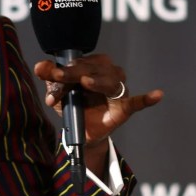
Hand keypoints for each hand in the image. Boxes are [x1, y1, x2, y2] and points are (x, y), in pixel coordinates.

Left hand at [34, 53, 162, 172]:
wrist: (80, 131)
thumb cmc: (72, 105)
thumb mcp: (57, 92)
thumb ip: (50, 78)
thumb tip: (38, 66)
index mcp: (92, 65)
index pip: (78, 63)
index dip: (64, 70)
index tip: (49, 75)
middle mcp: (108, 73)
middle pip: (93, 69)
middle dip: (73, 73)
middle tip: (58, 78)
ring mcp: (118, 90)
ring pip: (111, 80)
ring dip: (97, 82)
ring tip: (85, 83)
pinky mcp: (124, 107)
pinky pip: (138, 102)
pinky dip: (147, 99)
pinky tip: (157, 95)